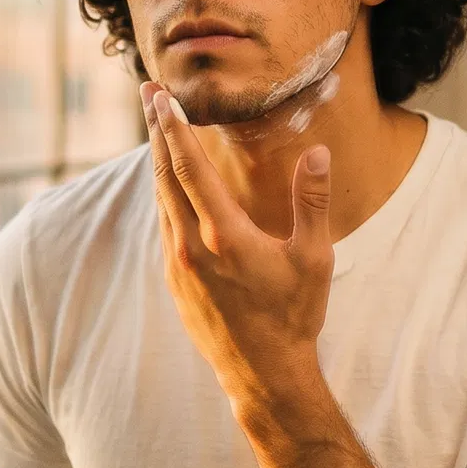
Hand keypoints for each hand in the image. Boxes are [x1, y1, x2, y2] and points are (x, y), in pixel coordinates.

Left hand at [142, 82, 332, 410]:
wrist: (263, 375)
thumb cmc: (293, 316)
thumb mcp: (314, 258)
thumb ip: (313, 202)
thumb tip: (318, 152)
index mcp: (223, 236)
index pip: (189, 168)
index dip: (173, 127)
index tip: (161, 95)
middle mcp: (190, 247)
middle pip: (164, 174)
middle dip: (156, 130)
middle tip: (148, 91)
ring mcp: (177, 265)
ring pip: (161, 200)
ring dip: (159, 160)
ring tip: (158, 128)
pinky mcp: (175, 280)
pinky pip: (164, 225)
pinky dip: (165, 194)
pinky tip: (170, 183)